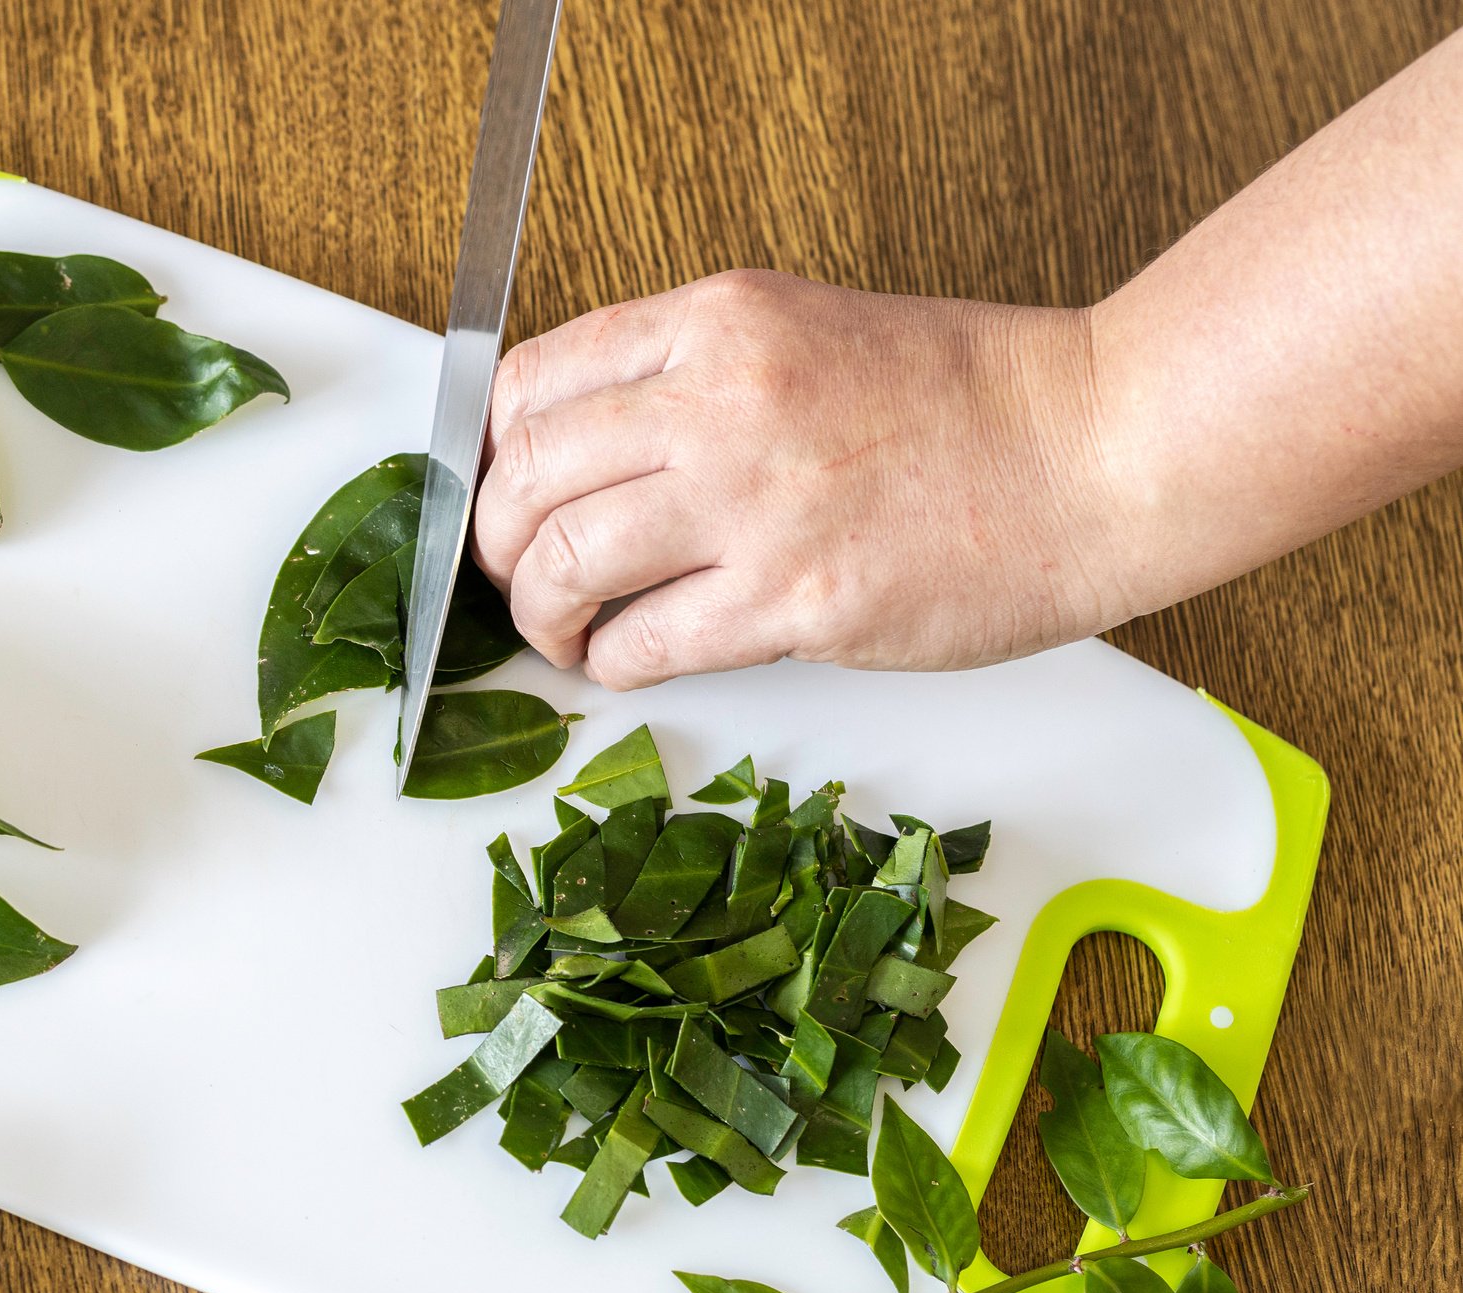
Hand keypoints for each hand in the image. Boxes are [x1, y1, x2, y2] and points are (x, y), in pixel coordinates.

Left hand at [470, 270, 1130, 688]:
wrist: (1104, 449)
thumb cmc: (978, 401)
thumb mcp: (810, 333)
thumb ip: (698, 378)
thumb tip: (593, 455)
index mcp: (720, 323)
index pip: (531, 383)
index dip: (491, 457)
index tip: (504, 498)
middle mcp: (721, 401)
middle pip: (526, 477)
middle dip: (495, 545)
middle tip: (515, 579)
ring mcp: (756, 501)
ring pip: (563, 562)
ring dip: (539, 615)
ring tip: (564, 635)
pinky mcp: (798, 599)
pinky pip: (646, 642)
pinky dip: (611, 664)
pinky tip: (627, 663)